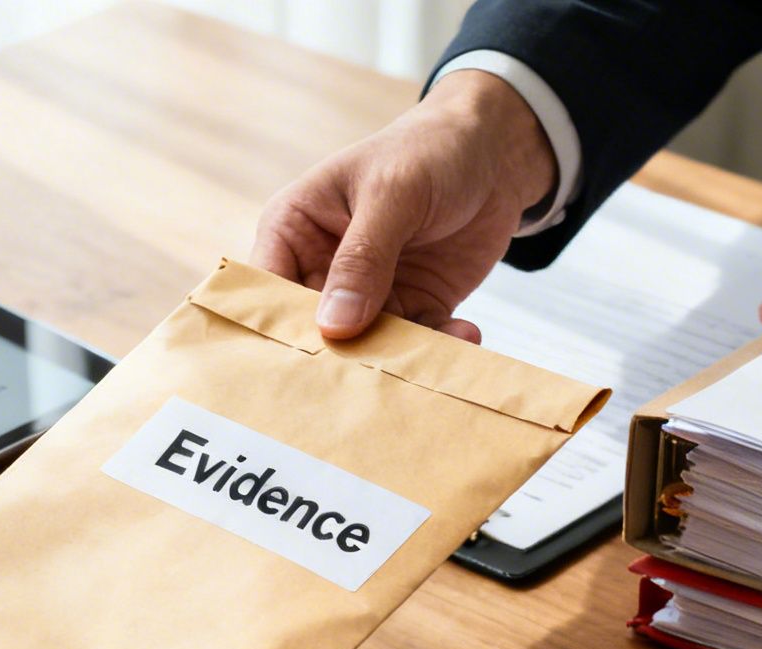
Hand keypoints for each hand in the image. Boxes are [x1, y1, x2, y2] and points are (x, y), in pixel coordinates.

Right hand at [252, 69, 555, 341]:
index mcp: (294, 230)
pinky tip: (467, 334)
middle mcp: (323, 268)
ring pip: (367, 346)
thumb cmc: (429, 150)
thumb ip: (363, 257)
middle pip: (314, 331)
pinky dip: (440, 347)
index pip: (266, 289)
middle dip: (338, 359)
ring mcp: (369, 293)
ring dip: (398, 359)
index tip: (299, 368)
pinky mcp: (414, 307)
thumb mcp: (393, 193)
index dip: (276, 329)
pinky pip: (417, 343)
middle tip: (365, 384)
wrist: (495, 153)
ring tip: (428, 363)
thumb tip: (334, 326)